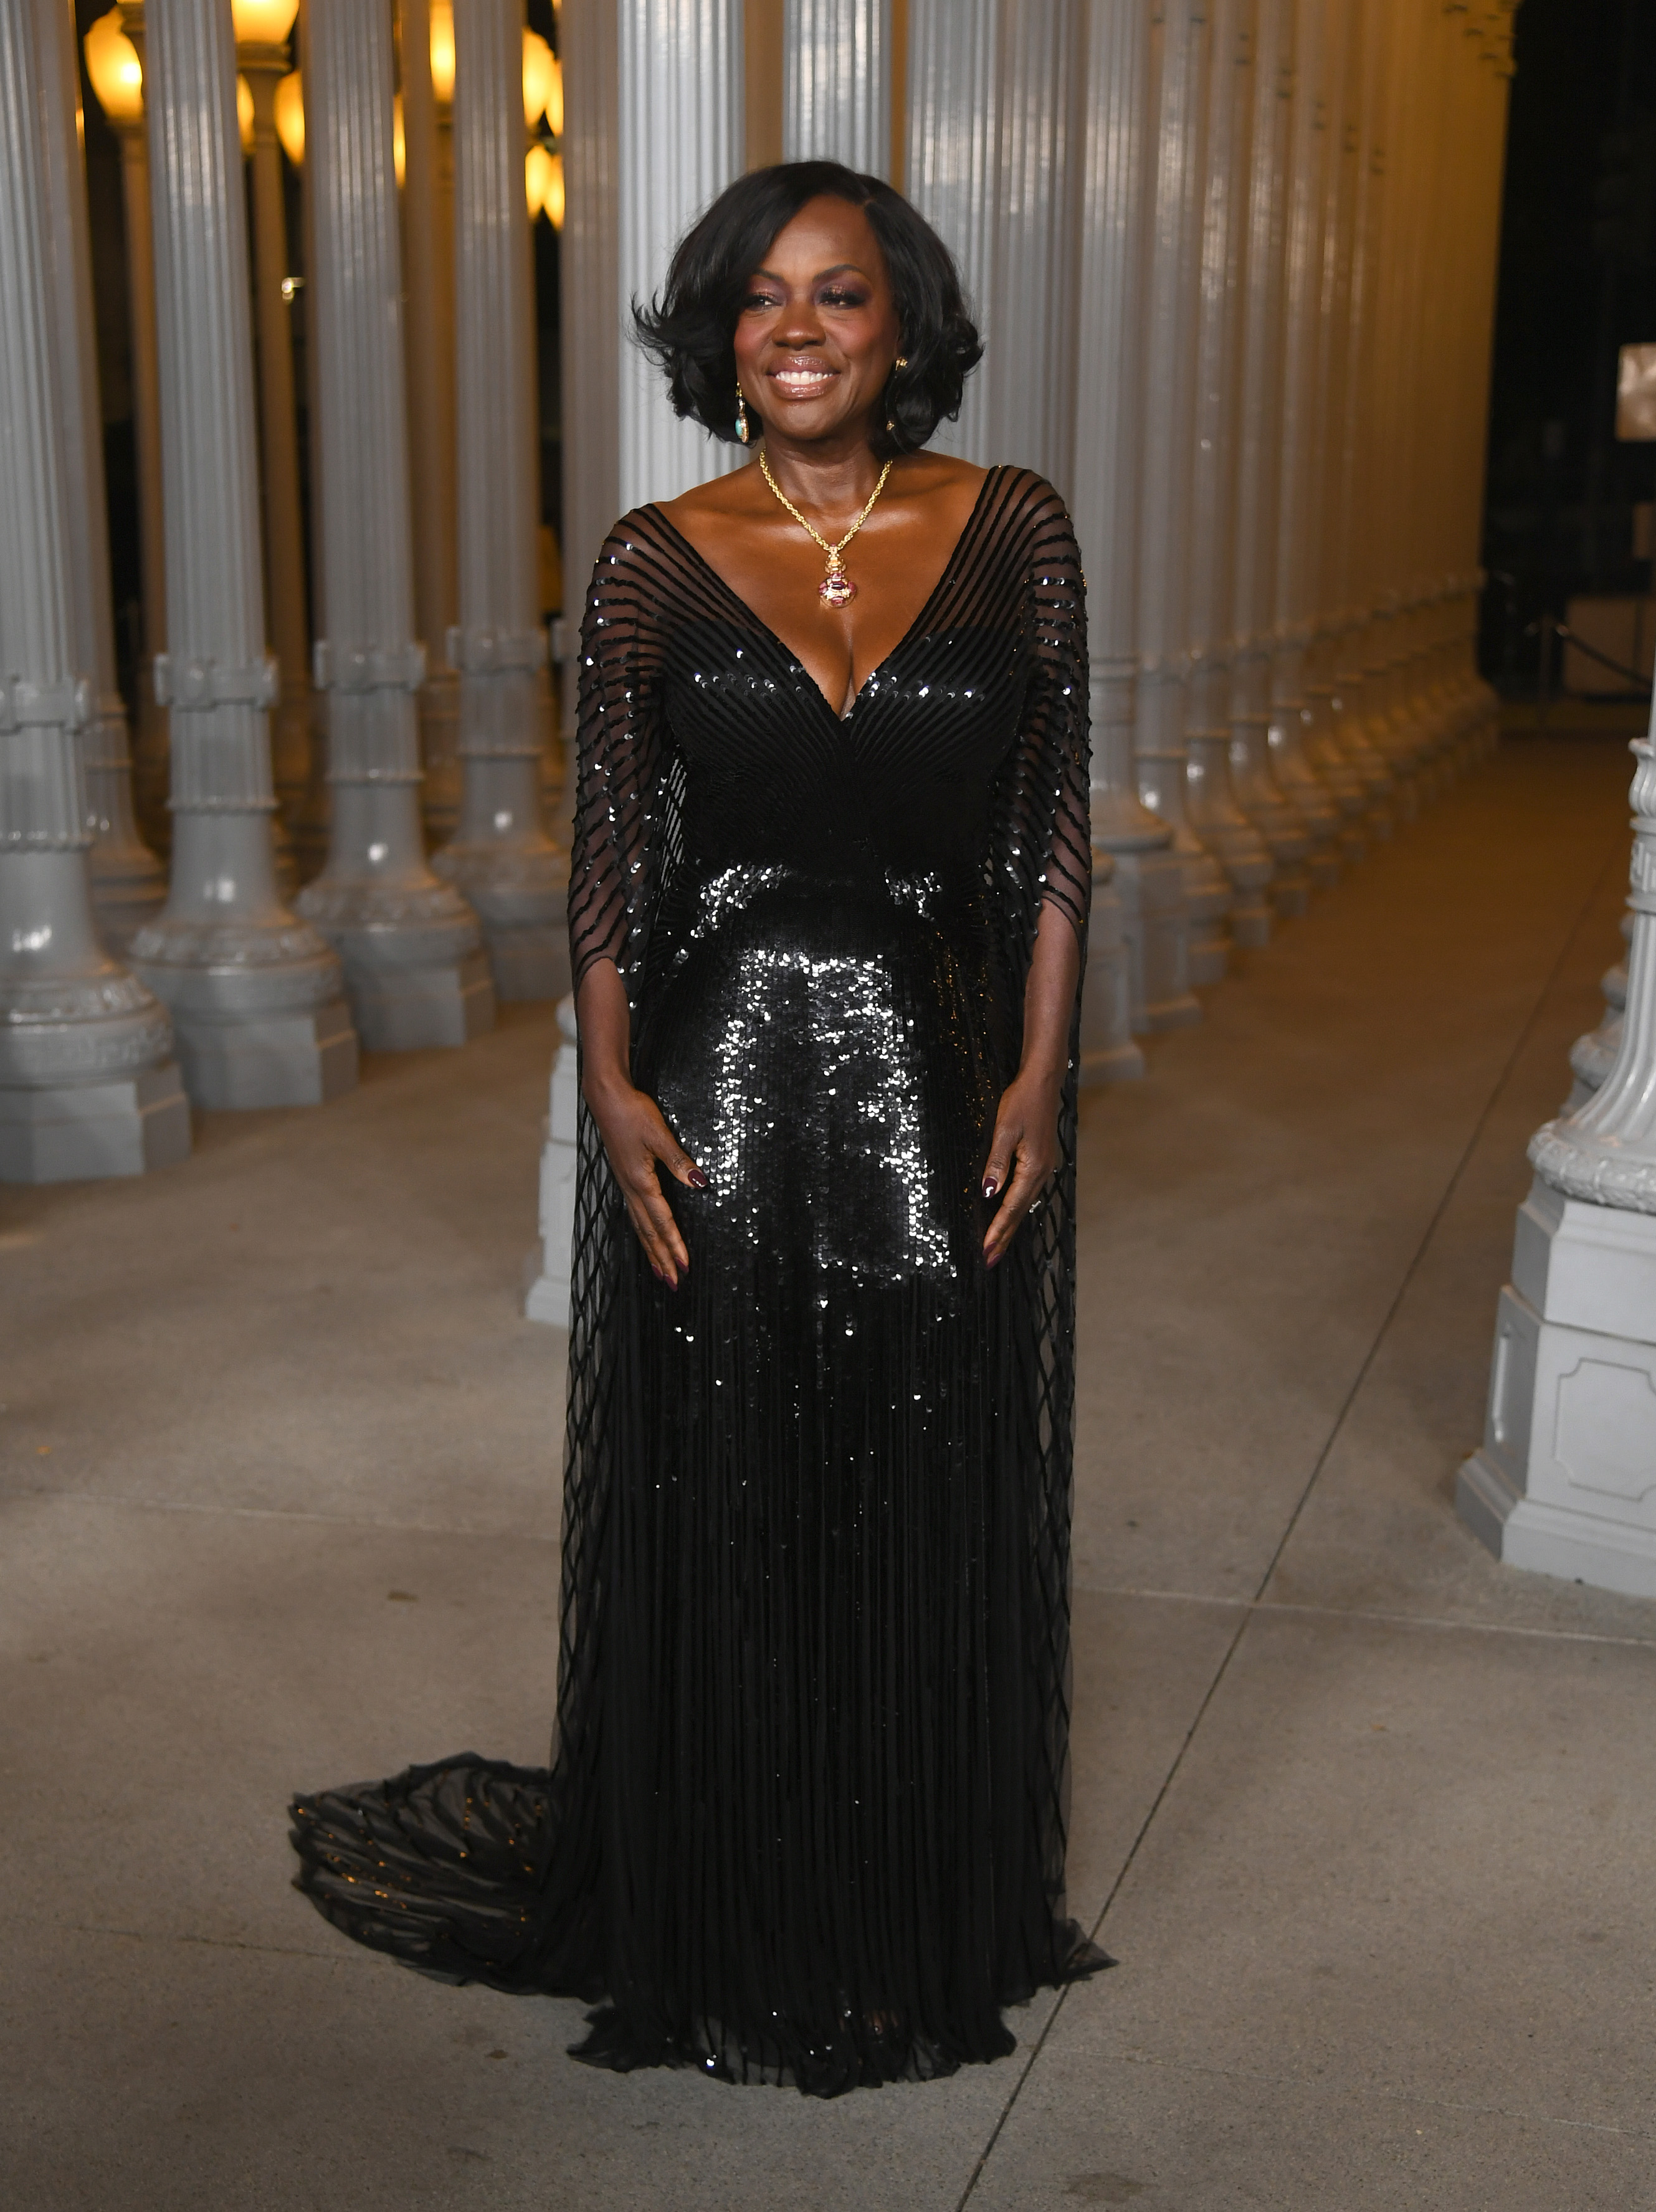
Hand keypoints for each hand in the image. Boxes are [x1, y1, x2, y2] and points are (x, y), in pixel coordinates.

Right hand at [584, 1075, 706, 1287]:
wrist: (606, 1099)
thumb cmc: (632, 1113)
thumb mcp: (659, 1135)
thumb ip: (679, 1161)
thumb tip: (699, 1183)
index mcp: (641, 1181)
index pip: (662, 1221)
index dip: (674, 1245)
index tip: (685, 1266)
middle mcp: (631, 1188)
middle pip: (648, 1232)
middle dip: (662, 1258)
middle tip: (674, 1282)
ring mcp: (625, 1184)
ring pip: (639, 1226)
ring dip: (651, 1250)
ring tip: (660, 1270)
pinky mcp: (623, 1177)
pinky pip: (633, 1213)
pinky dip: (641, 1231)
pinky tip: (645, 1236)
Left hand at [981, 1068, 1060, 1267]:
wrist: (1042, 1082)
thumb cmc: (1021, 1103)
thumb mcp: (1004, 1131)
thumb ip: (996, 1163)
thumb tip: (989, 1193)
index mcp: (1033, 1168)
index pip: (1010, 1208)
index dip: (997, 1231)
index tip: (985, 1251)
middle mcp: (1041, 1173)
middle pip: (1018, 1213)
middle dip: (1003, 1237)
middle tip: (989, 1261)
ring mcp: (1042, 1169)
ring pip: (1022, 1205)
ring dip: (1009, 1226)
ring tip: (995, 1246)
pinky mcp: (1039, 1163)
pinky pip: (1025, 1193)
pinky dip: (1014, 1210)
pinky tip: (1007, 1216)